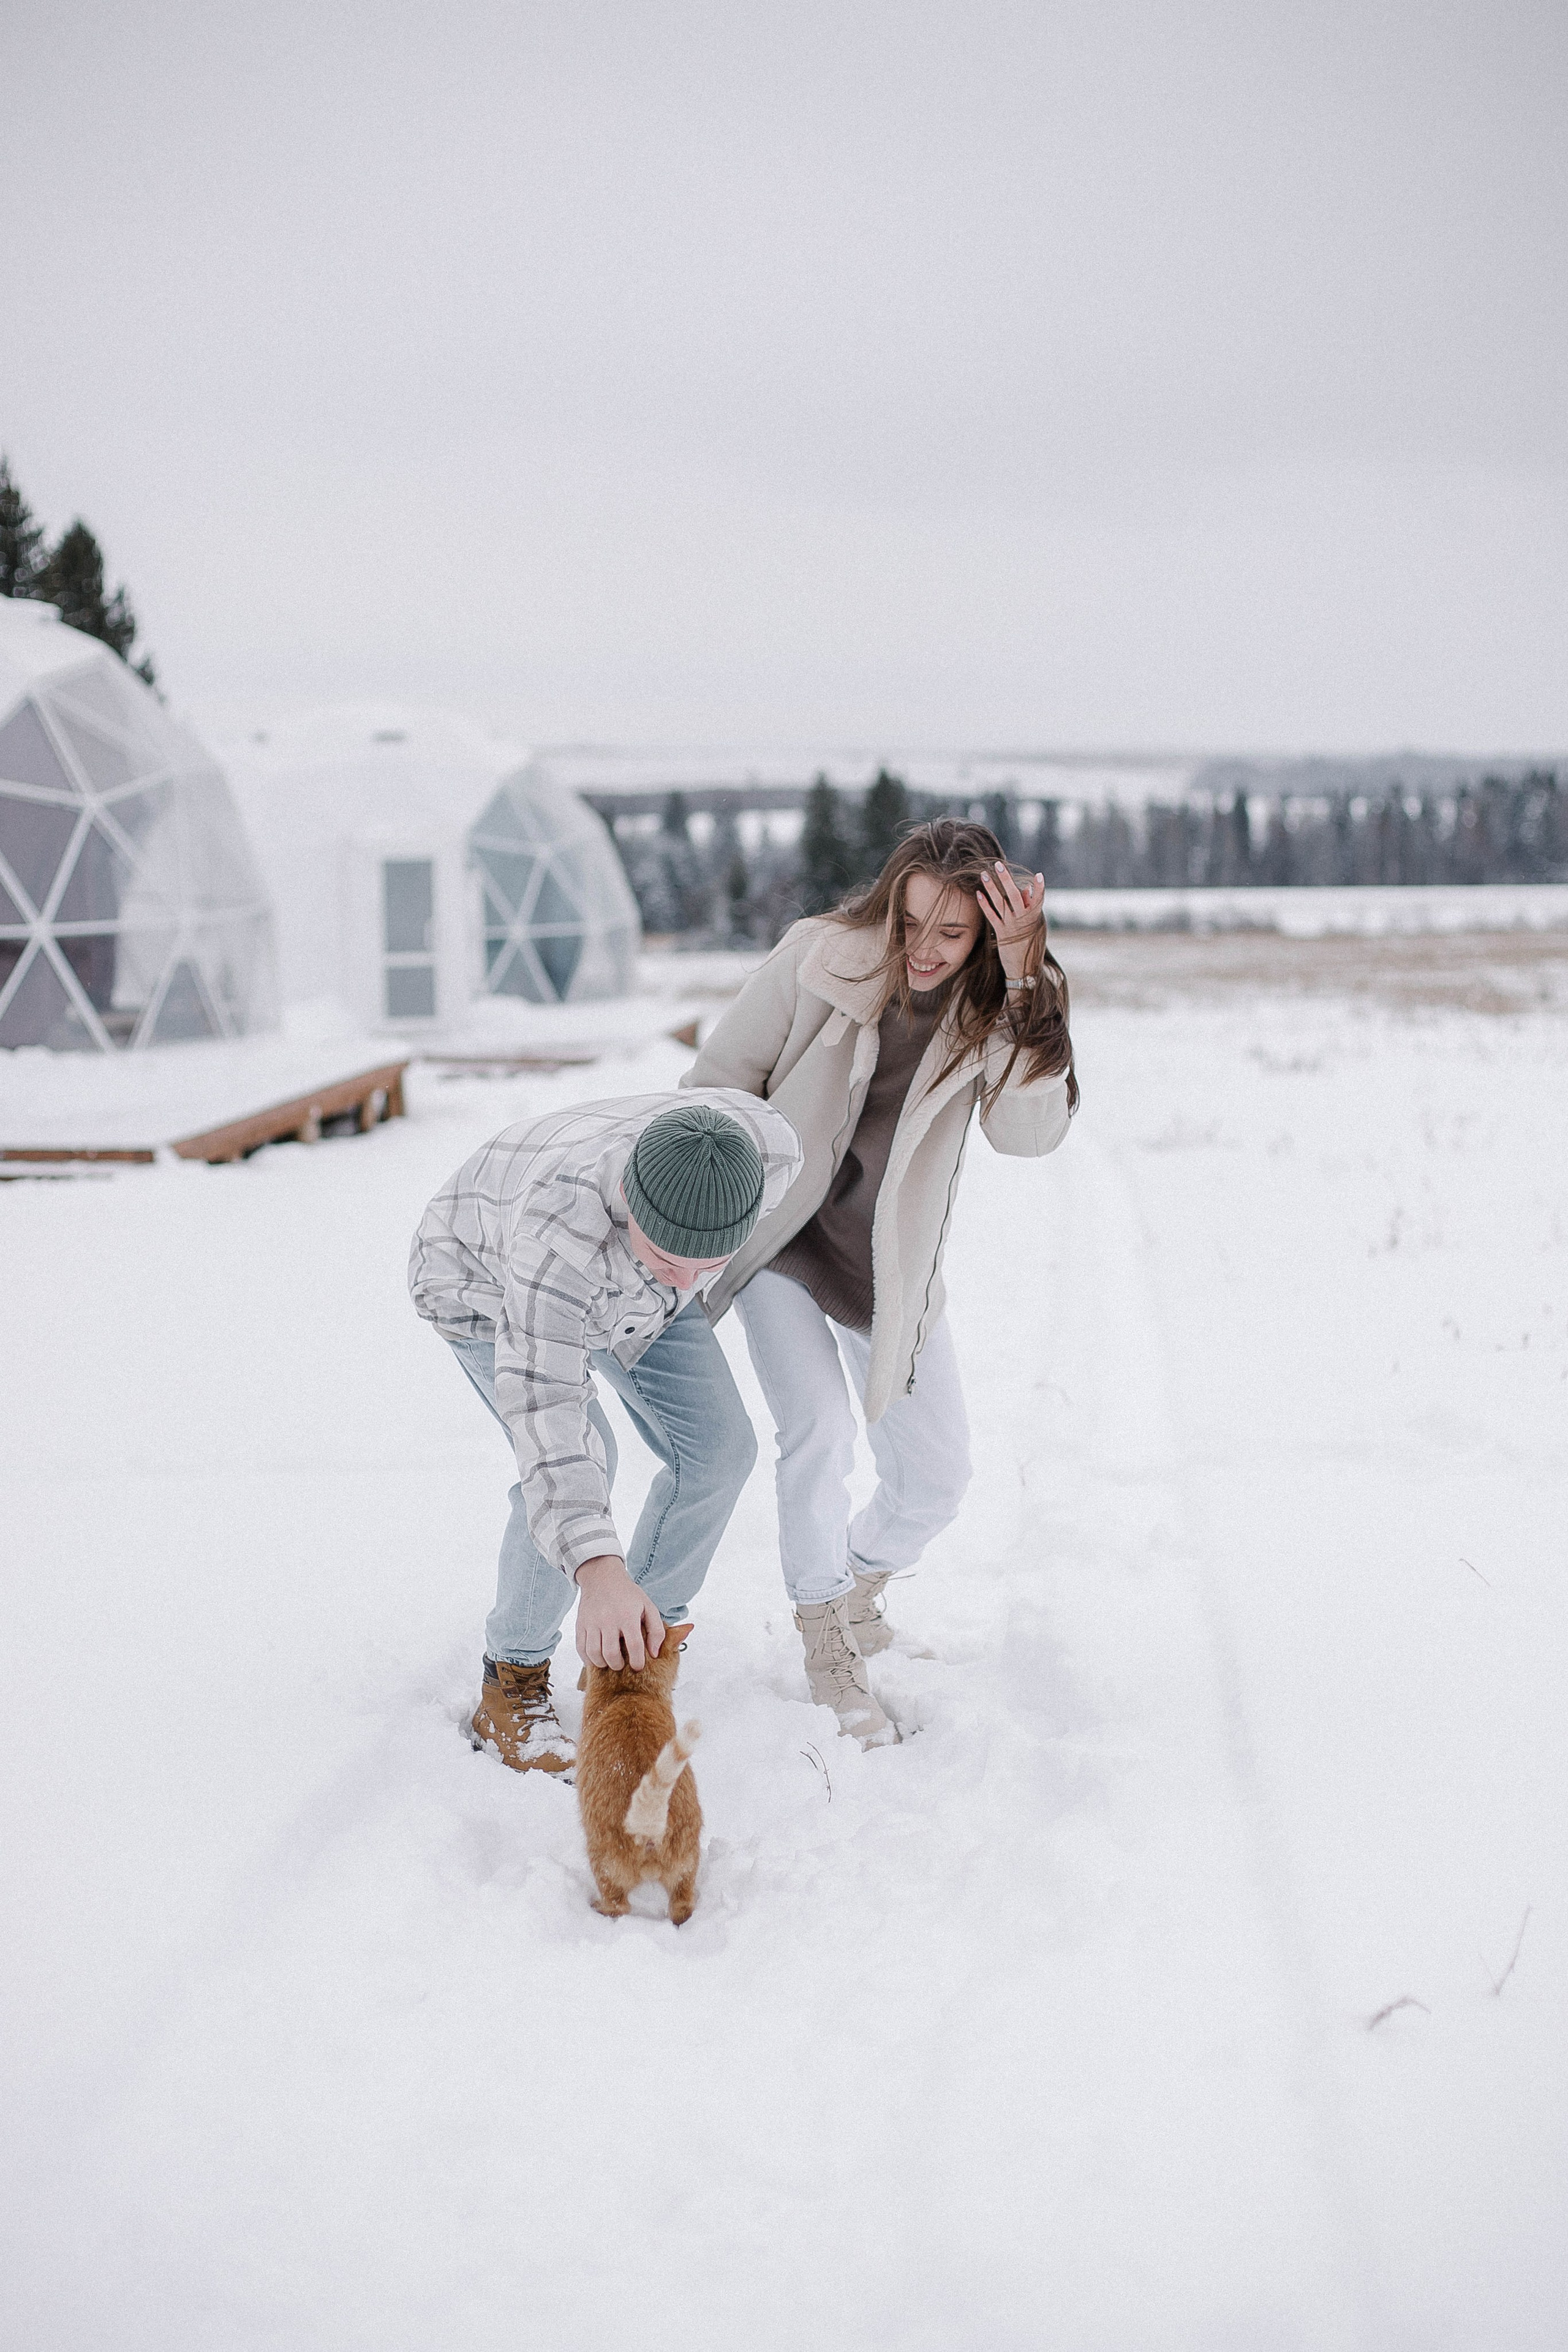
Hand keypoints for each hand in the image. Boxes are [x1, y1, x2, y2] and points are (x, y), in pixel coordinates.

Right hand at [573, 1554, 663, 1668]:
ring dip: (603, 1664)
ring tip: (610, 1661)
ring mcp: (592, 1622)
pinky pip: (581, 1648)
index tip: (638, 1666)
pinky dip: (588, 1659)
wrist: (602, 1577)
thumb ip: (656, 1630)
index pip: (634, 1646)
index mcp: (627, 1616)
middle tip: (622, 1664)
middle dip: (618, 1665)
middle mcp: (608, 1620)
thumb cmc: (628, 1594)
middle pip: (611, 1654)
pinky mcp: (580, 1624)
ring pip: (594, 1653)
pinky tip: (596, 1658)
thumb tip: (654, 1653)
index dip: (637, 1661)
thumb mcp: (648, 1606)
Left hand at [977, 861, 1045, 978]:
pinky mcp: (1001, 933)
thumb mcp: (1036, 925)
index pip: (1038, 900)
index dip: (1039, 889)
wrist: (1025, 968)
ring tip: (984, 874)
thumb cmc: (1032, 943)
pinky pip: (992, 917)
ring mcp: (1011, 926)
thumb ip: (1030, 906)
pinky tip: (978, 894)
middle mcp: (1023, 920)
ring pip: (1000, 903)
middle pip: (1014, 896)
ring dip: (991, 888)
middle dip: (1006, 879)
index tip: (1039, 876)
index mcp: (1035, 917)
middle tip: (998, 865)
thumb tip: (1025, 888)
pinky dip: (985, 905)